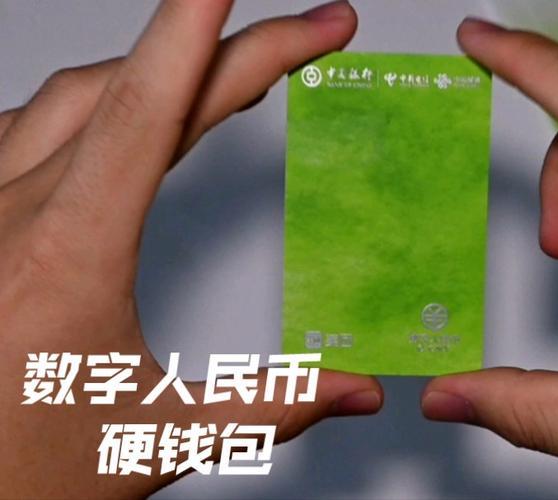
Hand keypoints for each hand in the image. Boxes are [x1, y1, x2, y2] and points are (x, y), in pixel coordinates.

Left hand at [0, 1, 381, 497]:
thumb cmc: (13, 470)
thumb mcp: (153, 437)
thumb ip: (267, 408)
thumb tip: (356, 392)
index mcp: (67, 256)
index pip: (147, 111)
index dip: (197, 33)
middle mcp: (11, 213)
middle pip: (132, 89)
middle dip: (228, 48)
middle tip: (304, 35)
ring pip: (74, 94)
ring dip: (158, 69)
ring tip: (226, 67)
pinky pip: (27, 124)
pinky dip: (94, 101)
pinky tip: (118, 113)